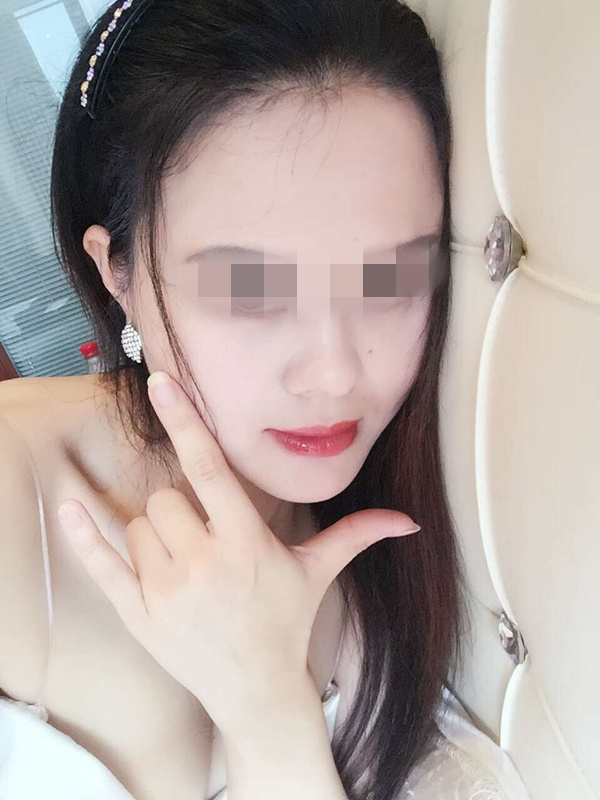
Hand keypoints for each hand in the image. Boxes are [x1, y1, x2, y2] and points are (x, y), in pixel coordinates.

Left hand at [57, 370, 420, 735]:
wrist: (255, 690)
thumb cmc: (285, 621)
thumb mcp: (318, 573)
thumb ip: (357, 535)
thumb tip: (409, 521)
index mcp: (246, 544)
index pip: (209, 470)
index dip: (185, 422)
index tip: (161, 381)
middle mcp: (203, 564)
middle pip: (165, 499)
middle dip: (180, 509)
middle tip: (203, 538)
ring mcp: (165, 591)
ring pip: (138, 526)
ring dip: (155, 533)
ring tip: (185, 562)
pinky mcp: (138, 614)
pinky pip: (101, 565)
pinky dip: (83, 534)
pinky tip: (68, 504)